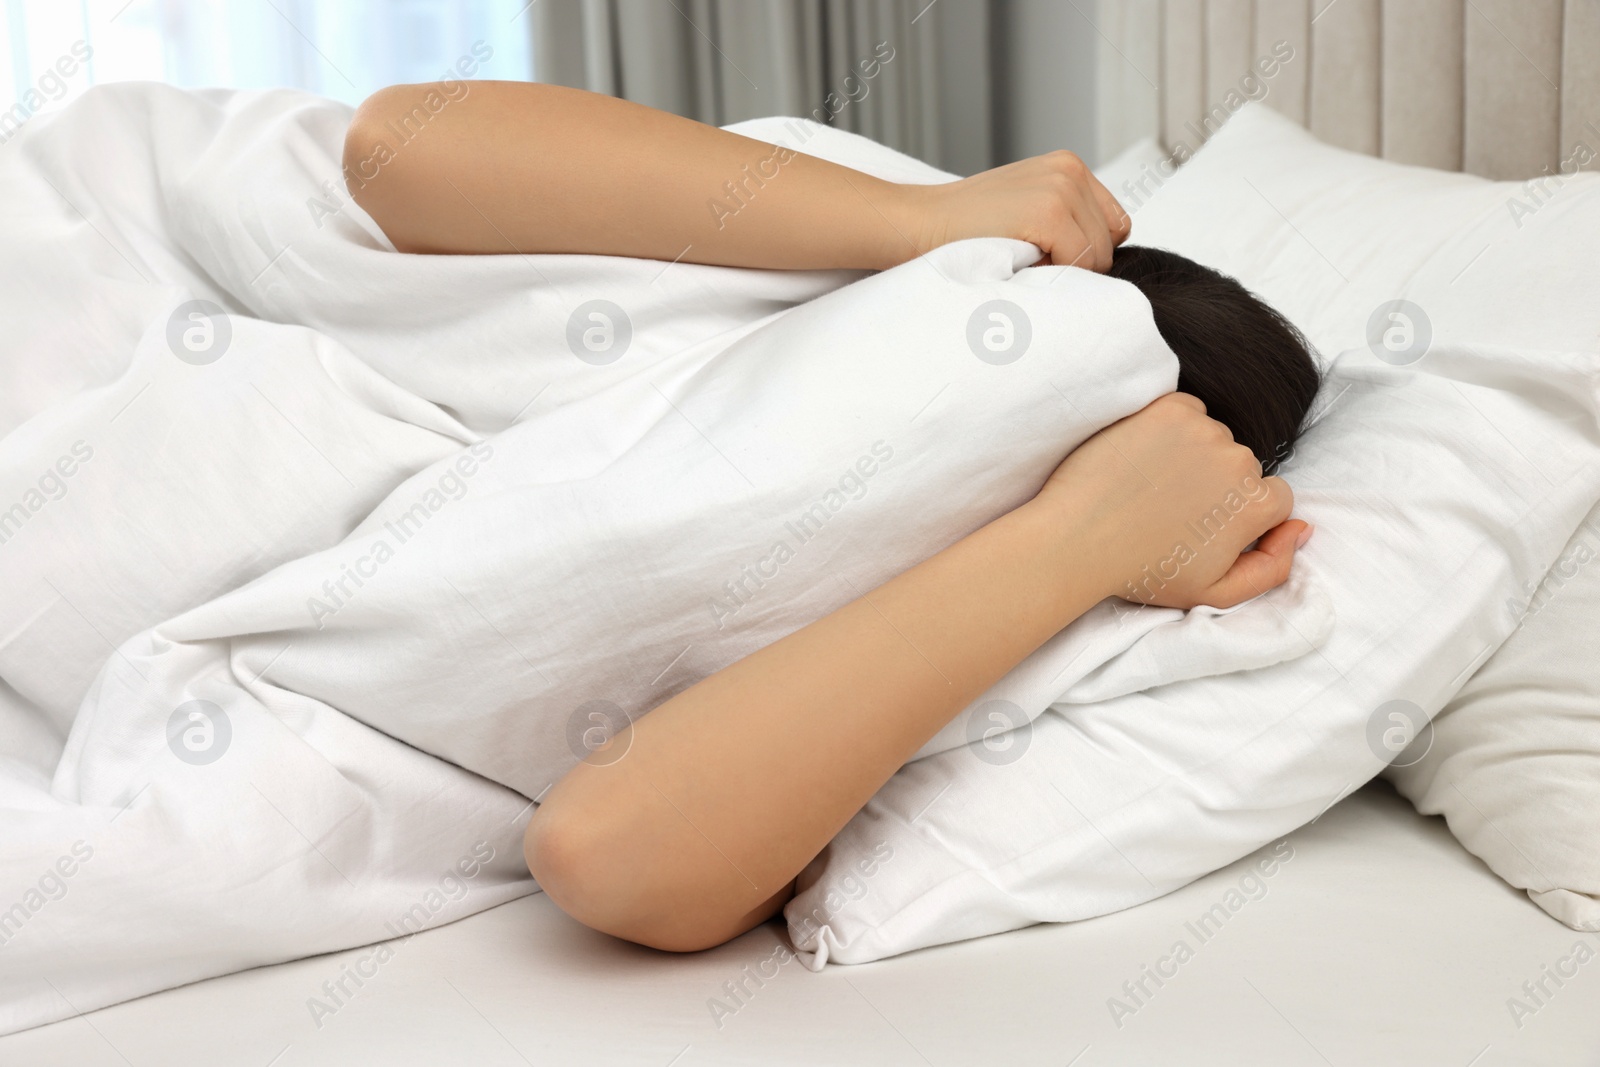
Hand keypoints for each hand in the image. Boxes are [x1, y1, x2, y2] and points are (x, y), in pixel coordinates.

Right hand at [896, 150, 1132, 271]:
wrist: (918, 223)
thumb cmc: (965, 229)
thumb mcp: (1025, 208)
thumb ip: (1067, 219)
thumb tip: (1105, 258)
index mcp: (1069, 166)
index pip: (1114, 225)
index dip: (1084, 249)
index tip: (1044, 251)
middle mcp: (1071, 170)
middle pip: (1111, 242)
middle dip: (1076, 261)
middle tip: (1027, 255)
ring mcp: (1062, 188)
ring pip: (1098, 257)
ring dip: (1063, 270)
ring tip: (1021, 256)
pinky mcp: (1050, 210)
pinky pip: (1078, 262)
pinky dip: (1050, 274)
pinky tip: (1017, 259)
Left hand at [1034, 393, 1311, 609]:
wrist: (1077, 541)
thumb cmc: (1143, 573)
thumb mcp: (1216, 594)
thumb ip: (1273, 568)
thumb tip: (1302, 528)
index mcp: (1257, 504)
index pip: (1273, 497)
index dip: (1239, 514)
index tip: (1203, 526)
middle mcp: (1239, 461)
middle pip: (1242, 465)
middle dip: (1214, 485)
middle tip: (1169, 511)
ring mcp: (1203, 430)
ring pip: (1212, 437)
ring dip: (1190, 455)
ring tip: (1151, 488)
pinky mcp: (1167, 409)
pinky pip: (1185, 410)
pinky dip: (1169, 428)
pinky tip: (1143, 459)